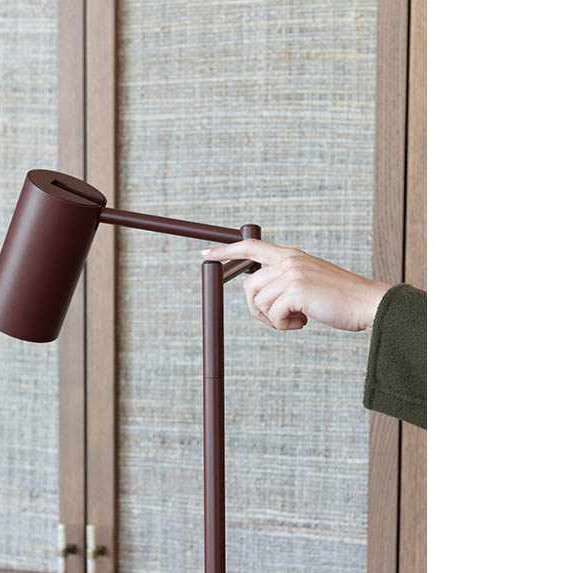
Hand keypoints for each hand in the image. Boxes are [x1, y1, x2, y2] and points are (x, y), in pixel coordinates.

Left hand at [202, 239, 391, 331]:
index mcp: (292, 256)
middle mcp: (289, 261)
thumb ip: (286, 281)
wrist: (366, 303)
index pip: (251, 246)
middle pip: (249, 286)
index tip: (207, 254)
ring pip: (259, 302)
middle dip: (256, 309)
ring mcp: (292, 274)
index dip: (226, 250)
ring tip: (297, 320)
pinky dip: (284, 326)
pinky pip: (273, 315)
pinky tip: (303, 323)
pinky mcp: (296, 290)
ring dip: (274, 319)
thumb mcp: (310, 281)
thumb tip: (260, 296)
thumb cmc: (340, 299)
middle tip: (277, 320)